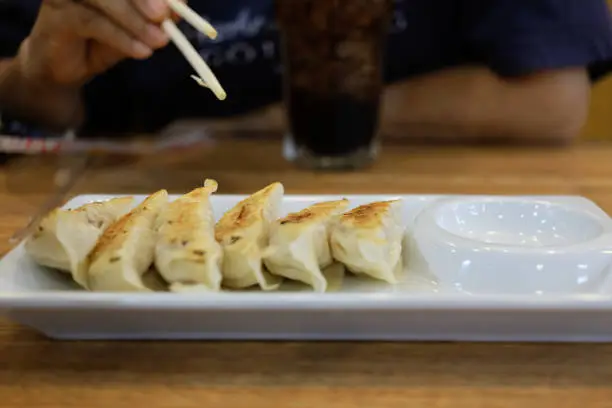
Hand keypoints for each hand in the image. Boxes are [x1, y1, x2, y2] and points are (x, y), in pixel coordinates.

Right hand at [16, 0, 179, 86]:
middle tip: (165, 17)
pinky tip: (141, 51)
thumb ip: (155, 16)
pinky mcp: (56, 13)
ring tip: (158, 41)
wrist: (64, 66)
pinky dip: (121, 37)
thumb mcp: (135, 28)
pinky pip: (93, 23)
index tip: (177, 4)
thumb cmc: (101, 40)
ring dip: (135, 21)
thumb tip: (182, 5)